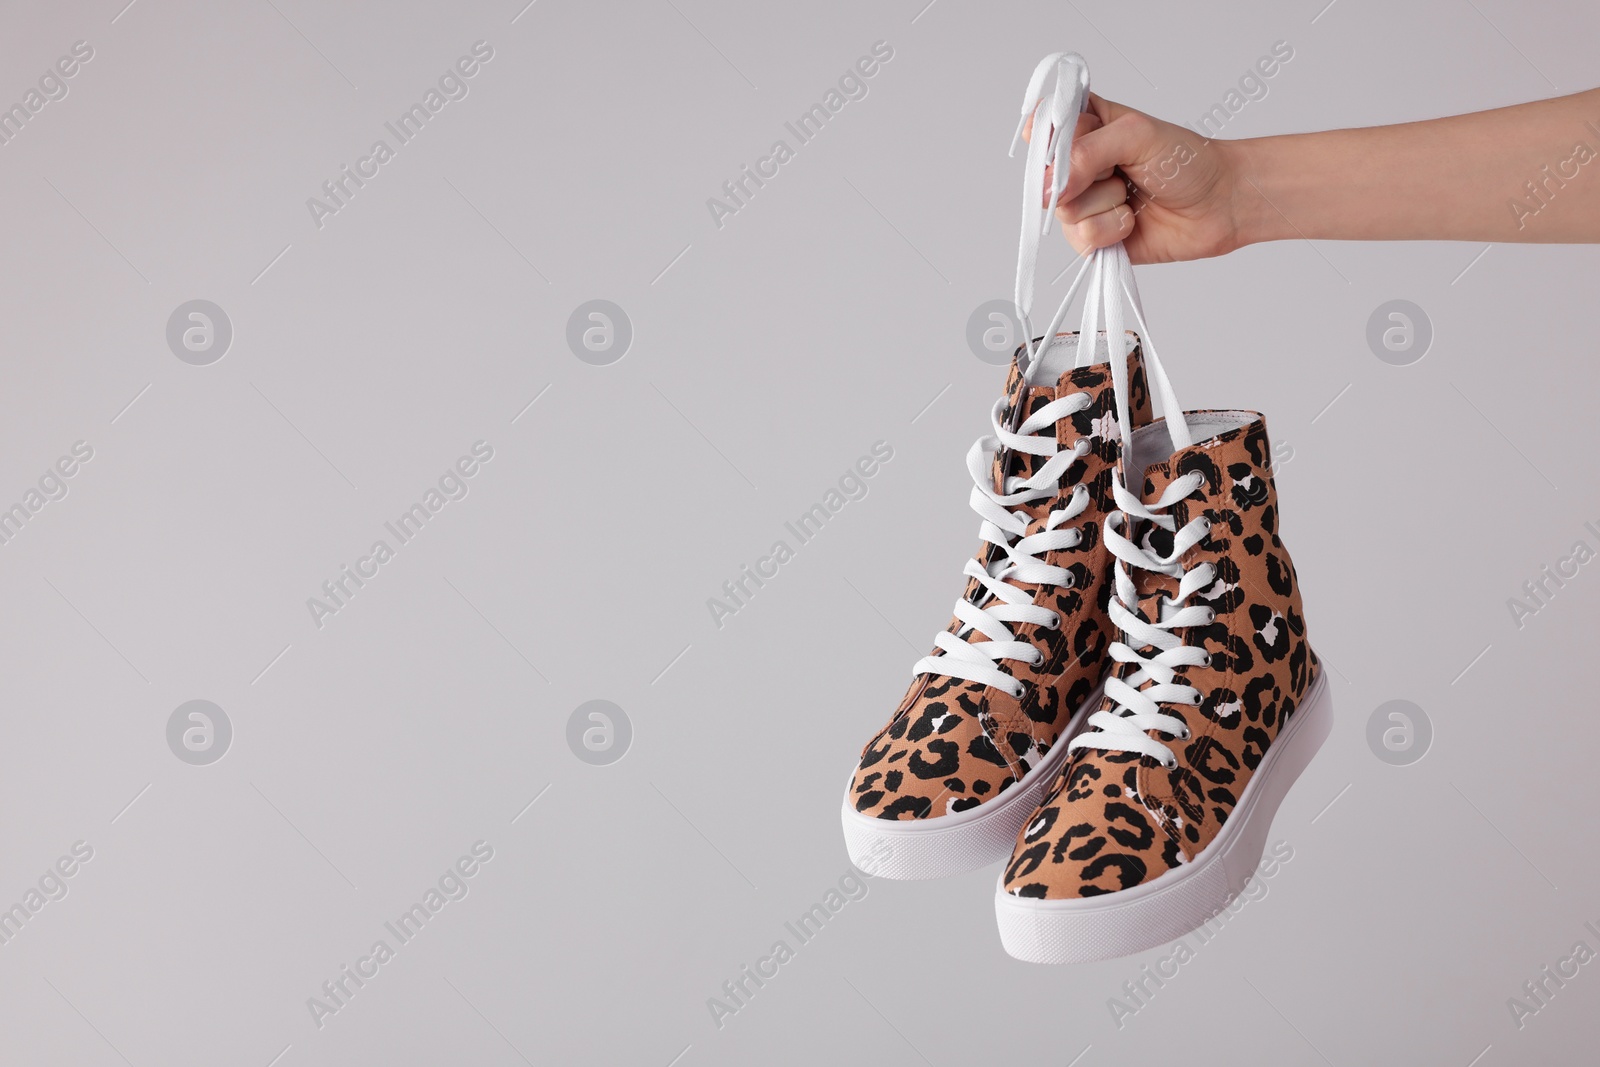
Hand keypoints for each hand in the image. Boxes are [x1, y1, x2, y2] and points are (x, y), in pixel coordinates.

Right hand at [1025, 94, 1244, 263]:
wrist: (1219, 203)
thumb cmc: (1186, 160)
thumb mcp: (1135, 135)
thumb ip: (1086, 152)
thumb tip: (1047, 187)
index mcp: (1085, 127)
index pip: (1043, 128)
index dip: (1053, 140)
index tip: (1080, 140)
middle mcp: (1076, 166)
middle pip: (1046, 176)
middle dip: (1087, 175)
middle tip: (1119, 169)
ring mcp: (1082, 203)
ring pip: (1064, 211)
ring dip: (1105, 204)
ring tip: (1131, 195)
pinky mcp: (1093, 237)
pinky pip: (1082, 239)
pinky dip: (1112, 230)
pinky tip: (1132, 220)